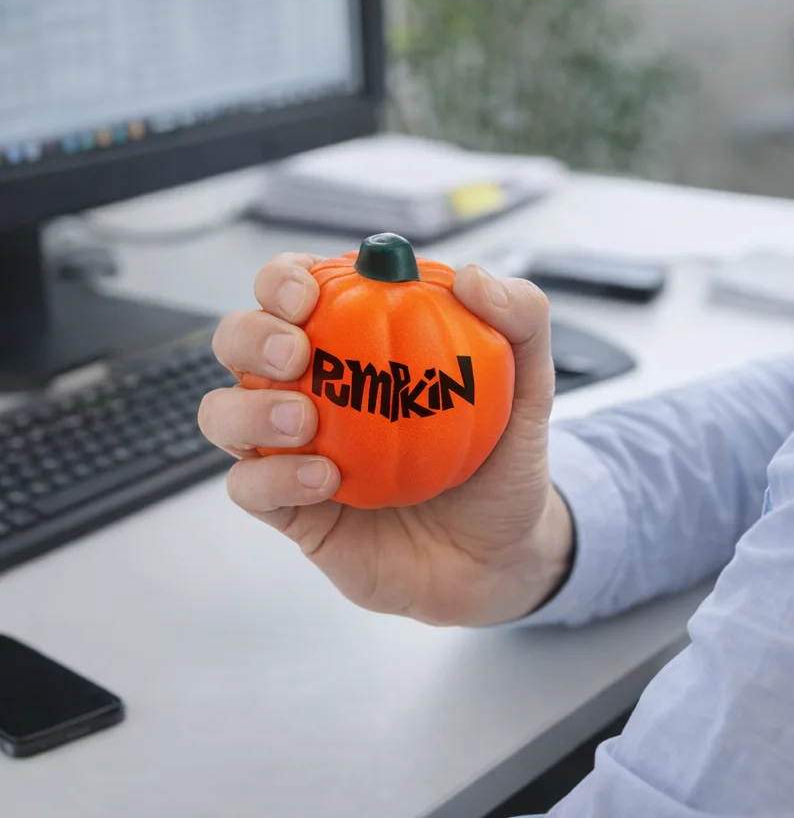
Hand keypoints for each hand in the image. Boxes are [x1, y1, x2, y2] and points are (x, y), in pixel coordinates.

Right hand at [199, 253, 573, 625]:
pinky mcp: (290, 508)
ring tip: (304, 421)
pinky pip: (249, 486)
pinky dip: (274, 477)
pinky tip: (325, 479)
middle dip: (251, 335)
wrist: (500, 555)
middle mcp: (314, 387)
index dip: (284, 279)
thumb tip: (474, 278)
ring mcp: (295, 449)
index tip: (307, 292)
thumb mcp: (530, 387)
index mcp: (357, 340)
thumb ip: (521, 321)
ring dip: (250, 408)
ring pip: (224, 412)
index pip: (297, 290)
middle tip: (296, 353)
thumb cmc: (502, 462)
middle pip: (241, 340)